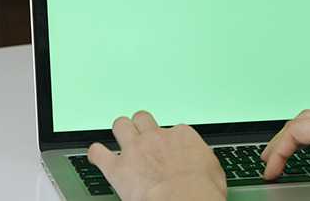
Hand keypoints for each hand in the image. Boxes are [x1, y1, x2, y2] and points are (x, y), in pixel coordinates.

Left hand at [88, 111, 226, 200]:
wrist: (183, 199)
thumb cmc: (201, 190)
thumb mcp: (214, 171)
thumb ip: (204, 163)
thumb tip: (205, 171)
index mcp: (182, 136)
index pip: (173, 129)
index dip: (170, 140)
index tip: (170, 149)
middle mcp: (157, 137)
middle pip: (143, 118)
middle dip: (140, 124)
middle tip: (141, 133)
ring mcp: (136, 149)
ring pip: (120, 125)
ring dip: (119, 130)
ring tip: (119, 137)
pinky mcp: (117, 167)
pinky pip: (98, 153)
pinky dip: (95, 154)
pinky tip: (96, 156)